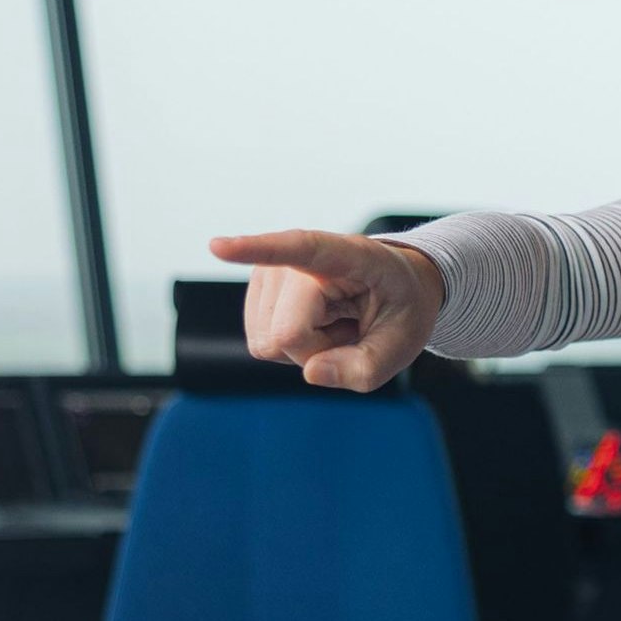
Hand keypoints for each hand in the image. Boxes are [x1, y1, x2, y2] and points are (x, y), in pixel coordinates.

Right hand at [207, 228, 446, 391]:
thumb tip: (311, 373)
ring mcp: (273, 270)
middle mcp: (301, 256)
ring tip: (337, 322)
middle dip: (317, 350)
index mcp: (350, 255)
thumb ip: (365, 369)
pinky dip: (291, 345)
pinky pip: (261, 341)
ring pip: (267, 342)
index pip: (301, 249)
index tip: (218, 247)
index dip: (258, 249)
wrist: (395, 286)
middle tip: (351, 328)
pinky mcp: (259, 287)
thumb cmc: (400, 309)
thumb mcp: (403, 344)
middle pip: (284, 334)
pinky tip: (318, 324)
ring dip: (305, 347)